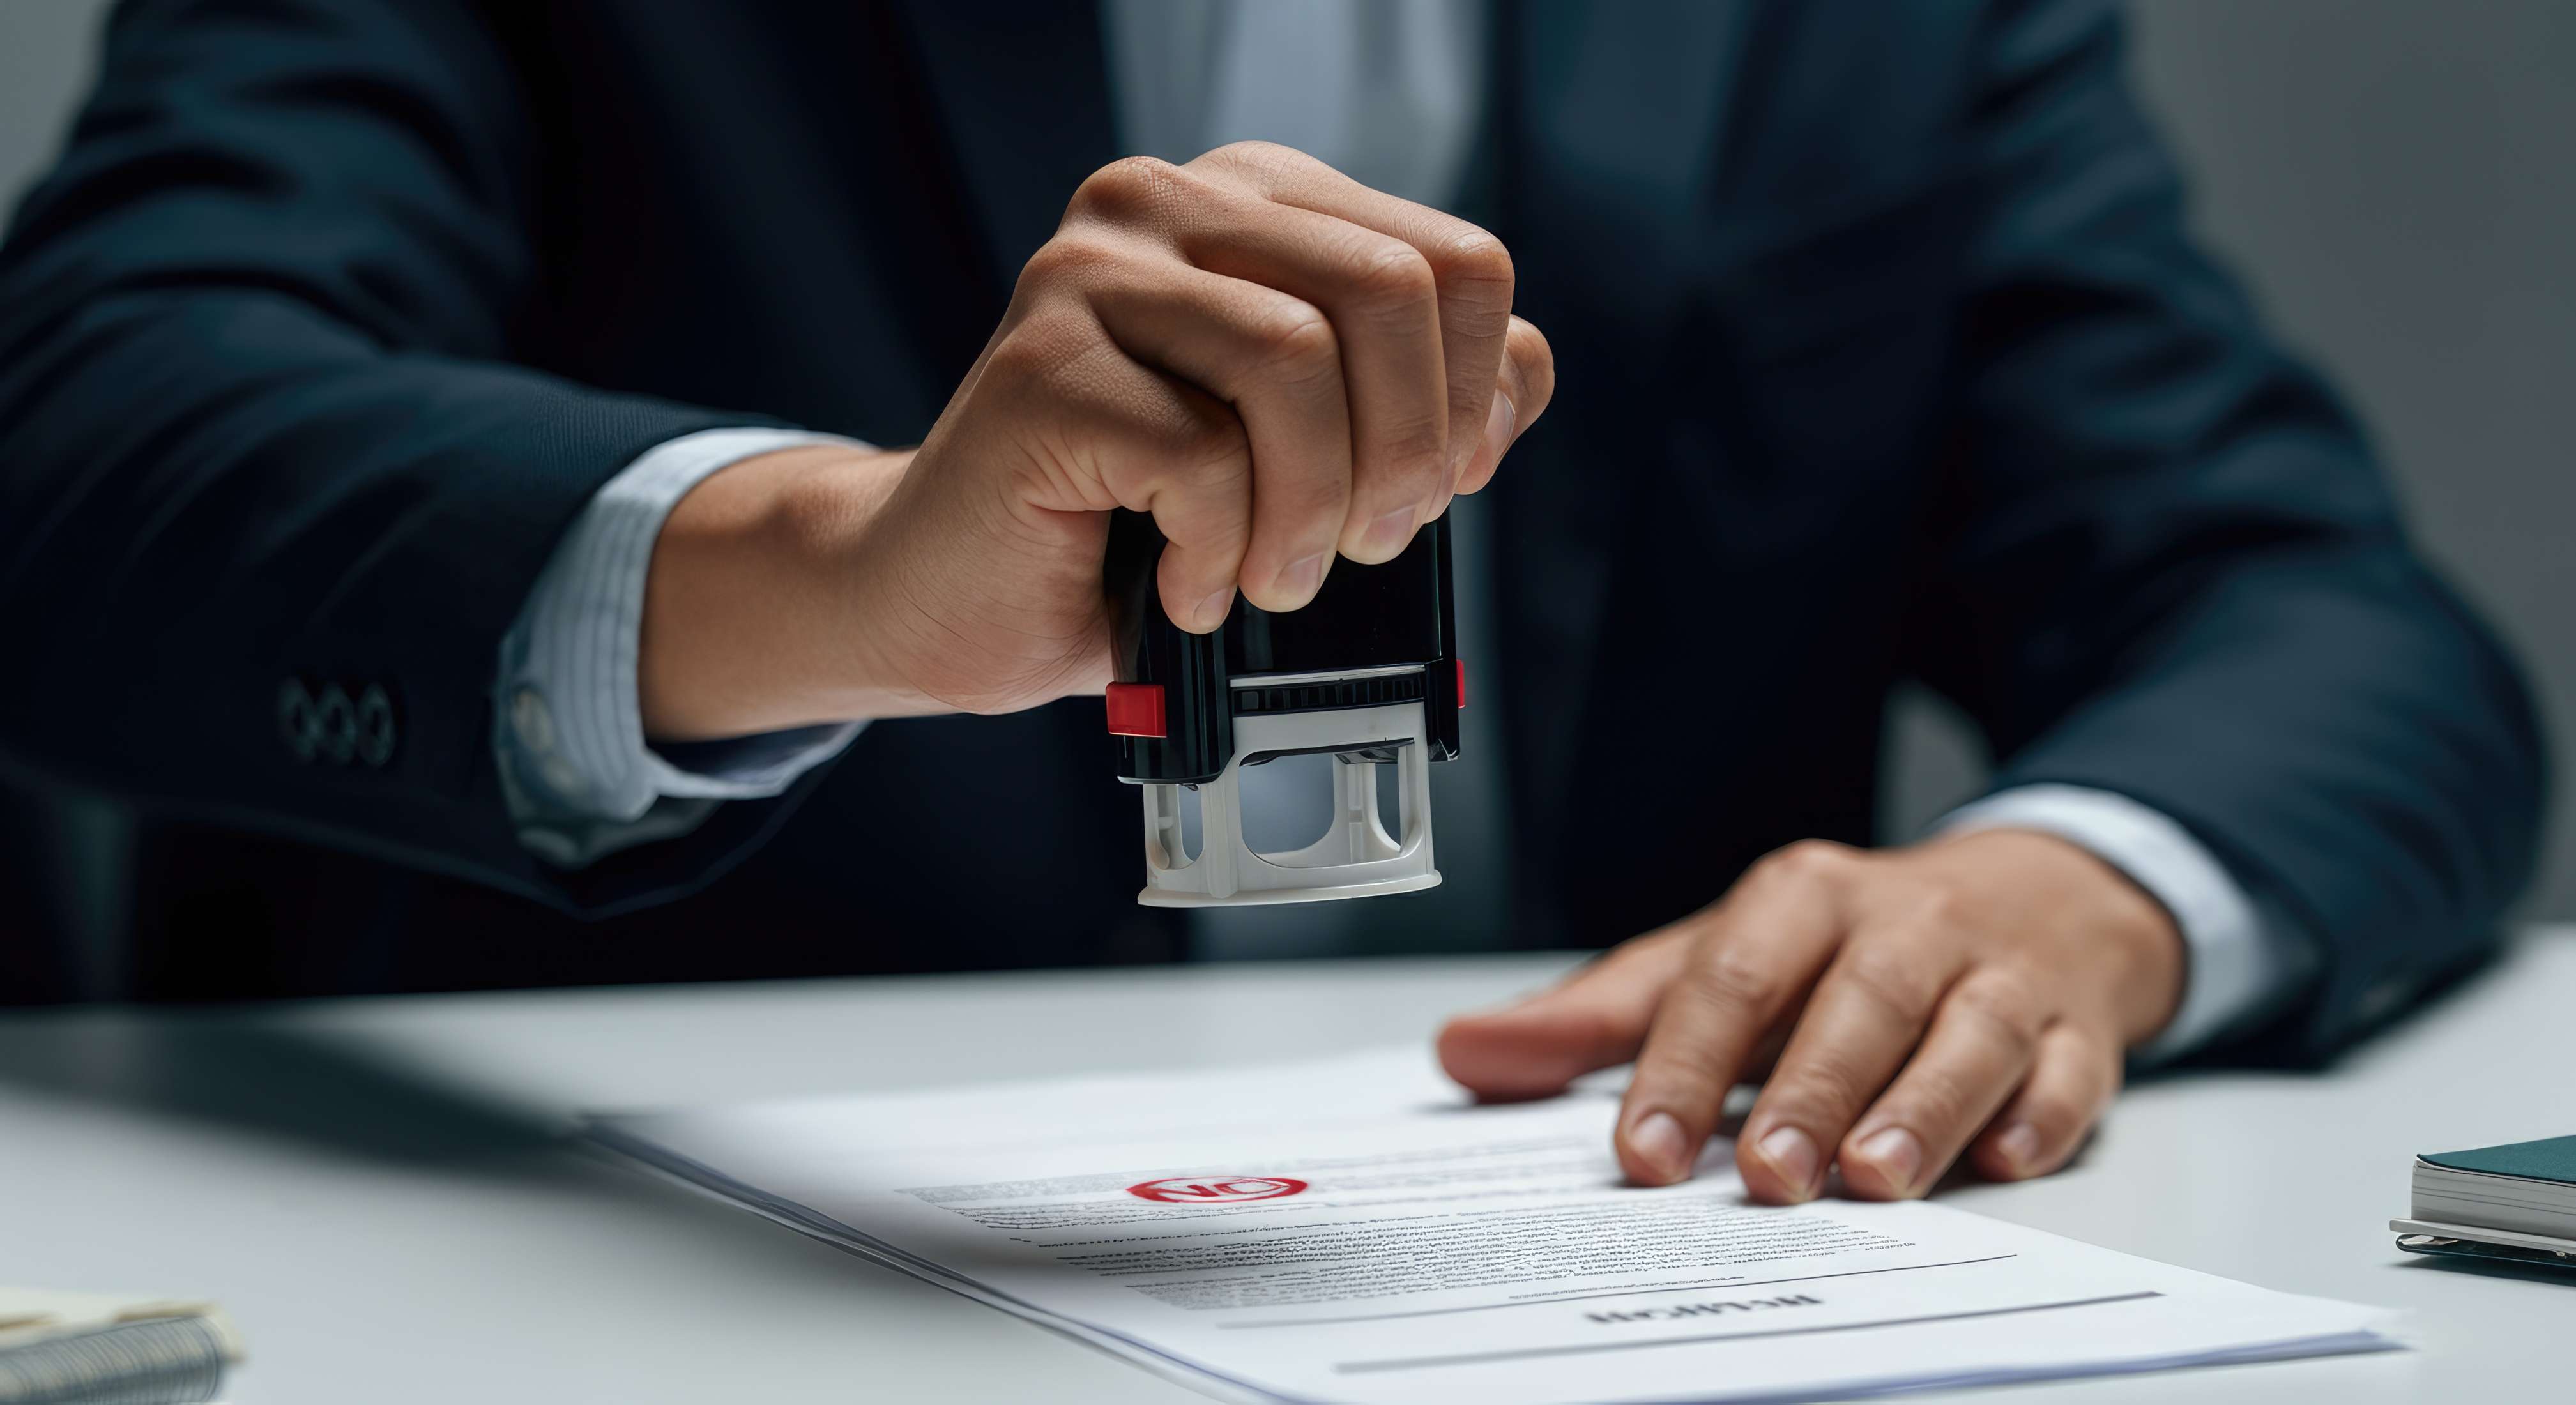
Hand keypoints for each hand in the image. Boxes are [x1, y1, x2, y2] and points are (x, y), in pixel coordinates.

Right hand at [638, 142, 1552, 739]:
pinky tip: (1183, 582)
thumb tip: (1512, 385)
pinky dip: (1217, 553)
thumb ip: (1419, 399)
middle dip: (1406, 455)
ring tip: (1270, 575)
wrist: (957, 594)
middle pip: (1389, 291)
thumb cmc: (1134, 529)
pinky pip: (1202, 456)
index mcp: (1252, 202)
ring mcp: (1093, 272)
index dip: (1471, 396)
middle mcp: (1169, 203)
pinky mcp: (1042, 365)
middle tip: (1364, 546)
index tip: (1433, 485)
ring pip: (1298, 363)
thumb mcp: (1311, 455)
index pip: (1452, 261)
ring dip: (1310, 512)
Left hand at [1435, 831, 2184, 1200]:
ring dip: (1924, 1107)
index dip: (1682, 1065)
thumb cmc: (1848, 947)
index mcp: (1800, 900)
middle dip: (1811, 1090)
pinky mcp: (2080, 1029)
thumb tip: (1463, 1053)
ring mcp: (2000, 975)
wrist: (2038, 896)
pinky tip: (2006, 1157)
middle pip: (1857, 1000)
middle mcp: (1902, 926)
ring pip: (1969, 1033)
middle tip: (1766, 1177)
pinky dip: (2041, 1116)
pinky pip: (2069, 1071)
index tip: (1643, 1151)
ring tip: (1874, 1179)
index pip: (1730, 977)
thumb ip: (1595, 1017)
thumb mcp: (1716, 960)